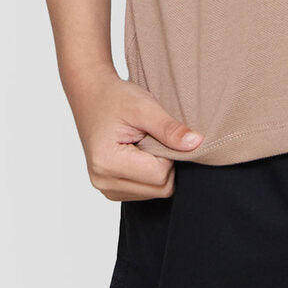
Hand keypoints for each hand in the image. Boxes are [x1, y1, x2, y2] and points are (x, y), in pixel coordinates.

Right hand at [63, 63, 204, 200]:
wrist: (91, 94)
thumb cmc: (115, 97)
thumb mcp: (144, 106)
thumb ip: (170, 128)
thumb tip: (196, 144)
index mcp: (108, 163)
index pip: (160, 175)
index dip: (169, 153)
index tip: (157, 132)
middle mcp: (104, 182)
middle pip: (160, 189)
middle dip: (164, 162)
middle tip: (151, 136)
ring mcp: (106, 189)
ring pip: (155, 193)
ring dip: (157, 168)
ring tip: (142, 142)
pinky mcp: (111, 189)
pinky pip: (145, 191)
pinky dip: (149, 173)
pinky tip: (138, 152)